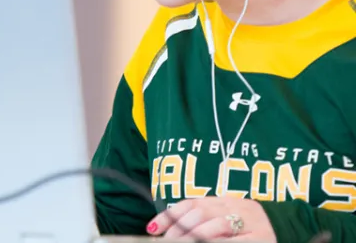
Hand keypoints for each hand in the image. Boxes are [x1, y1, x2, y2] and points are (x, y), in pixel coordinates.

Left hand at [146, 197, 276, 241]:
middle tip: (166, 240)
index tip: (152, 227)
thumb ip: (203, 218)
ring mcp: (248, 223)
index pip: (191, 203)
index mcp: (223, 199)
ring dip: (193, 237)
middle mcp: (234, 207)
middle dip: (179, 230)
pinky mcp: (259, 239)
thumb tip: (169, 228)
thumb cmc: (249, 224)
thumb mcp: (225, 215)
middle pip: (200, 214)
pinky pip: (232, 241)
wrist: (285, 226)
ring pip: (214, 226)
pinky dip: (215, 242)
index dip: (170, 215)